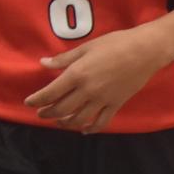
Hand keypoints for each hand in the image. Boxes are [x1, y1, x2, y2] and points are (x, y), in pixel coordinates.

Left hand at [24, 28, 170, 133]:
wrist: (144, 51)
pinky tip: (83, 130)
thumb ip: (64, 59)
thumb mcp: (86, 47)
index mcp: (77, 74)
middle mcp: (87, 90)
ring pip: (79, 119)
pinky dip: (90, 129)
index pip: (51, 92)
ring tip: (59, 122)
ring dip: (65, 123)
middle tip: (41, 114)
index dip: (37, 100)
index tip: (28, 103)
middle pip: (62, 108)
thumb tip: (43, 63)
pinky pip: (101, 122)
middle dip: (48, 113)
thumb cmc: (115, 43)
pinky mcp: (116, 105)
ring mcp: (102, 100)